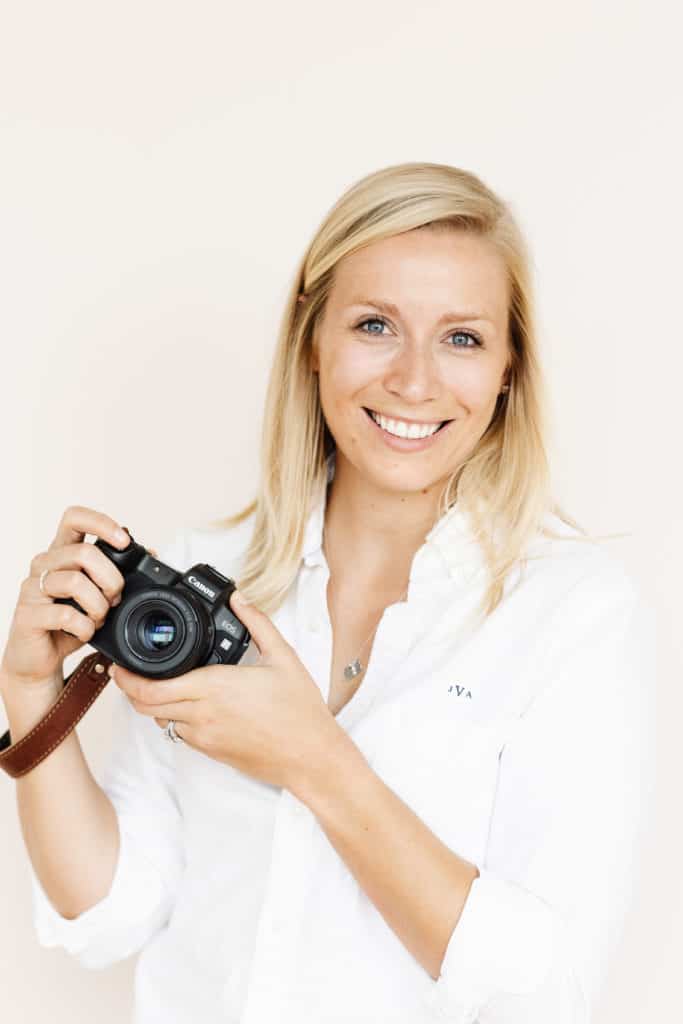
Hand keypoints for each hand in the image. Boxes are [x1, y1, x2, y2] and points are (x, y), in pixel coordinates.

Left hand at [110, 589, 338, 791]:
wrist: (310, 756)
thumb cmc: (299, 711)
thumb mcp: (282, 657)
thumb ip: (257, 622)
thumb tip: (239, 599)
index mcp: (214, 686)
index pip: (151, 687)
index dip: (127, 677)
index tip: (121, 663)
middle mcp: (202, 714)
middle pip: (145, 705)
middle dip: (130, 689)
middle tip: (127, 671)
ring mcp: (204, 736)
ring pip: (159, 721)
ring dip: (151, 704)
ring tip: (156, 683)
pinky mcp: (211, 751)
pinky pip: (180, 734)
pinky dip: (173, 718)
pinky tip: (188, 703)